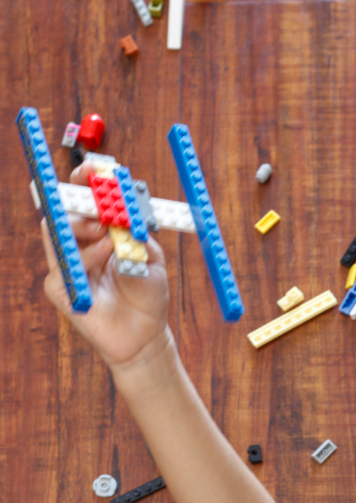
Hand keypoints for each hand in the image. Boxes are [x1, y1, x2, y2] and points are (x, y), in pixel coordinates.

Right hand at [39, 162, 171, 374]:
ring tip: (109, 236)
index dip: (84, 181)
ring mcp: (67, 265)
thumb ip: (137, 233)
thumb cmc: (148, 294)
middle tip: (101, 203)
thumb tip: (124, 211)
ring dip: (84, 228)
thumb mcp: (151, 256)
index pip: (84, 200)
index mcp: (100, 233)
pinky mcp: (60, 289)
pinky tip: (106, 259)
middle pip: (64, 209)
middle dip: (79, 200)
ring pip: (56, 232)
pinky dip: (86, 258)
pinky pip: (61, 266)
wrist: (146, 334)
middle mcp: (79, 245)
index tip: (92, 168)